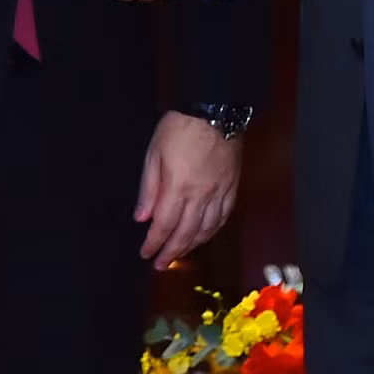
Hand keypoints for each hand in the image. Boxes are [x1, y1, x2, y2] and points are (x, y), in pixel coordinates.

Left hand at [136, 110, 240, 270]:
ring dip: (191, 246)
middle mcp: (200, 195)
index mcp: (178, 187)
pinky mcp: (232, 186)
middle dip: (171, 252)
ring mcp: (219, 192)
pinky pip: (224, 217)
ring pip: (206, 229)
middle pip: (185, 233)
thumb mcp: (154, 153)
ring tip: (179, 253)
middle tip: (160, 264)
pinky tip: (205, 235)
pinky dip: (213, 231)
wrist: (215, 110)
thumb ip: (148, 188)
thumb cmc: (181, 127)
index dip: (154, 243)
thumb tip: (142, 217)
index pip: (164, 225)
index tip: (146, 253)